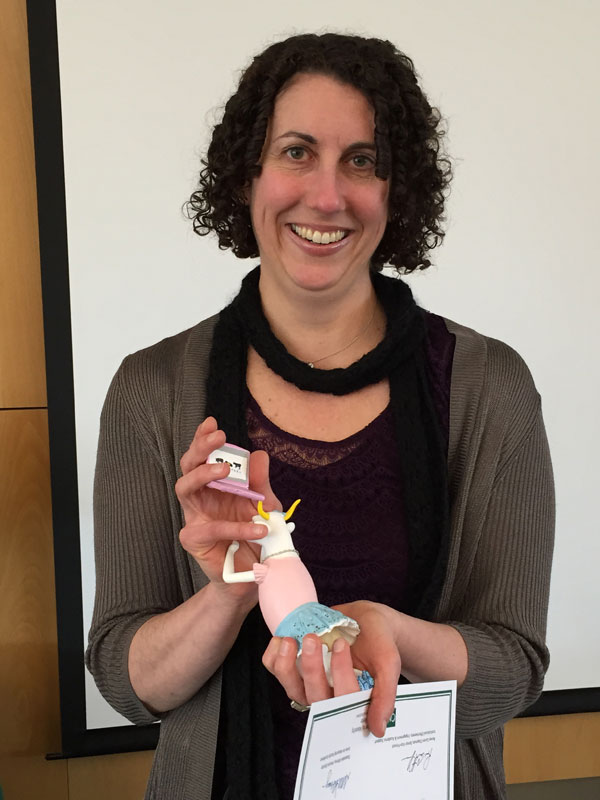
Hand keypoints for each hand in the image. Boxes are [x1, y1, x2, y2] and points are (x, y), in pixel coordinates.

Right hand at [176, 417, 279, 598]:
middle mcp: (200, 498)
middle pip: (188, 466)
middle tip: (218, 437)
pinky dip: (236, 527)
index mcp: (214, 485)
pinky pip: (211, 528)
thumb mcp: (264, 505)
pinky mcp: (195, 540)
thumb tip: (258, 454)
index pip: (203, 456)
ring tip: (225, 469)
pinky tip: (257, 528)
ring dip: (203, 475)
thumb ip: (260, 482)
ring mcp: (194, 518)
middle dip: (200, 448)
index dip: (203, 438)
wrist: (256, 574)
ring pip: (184, 489)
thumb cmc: (256, 536)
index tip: (211, 422)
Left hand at [262, 601, 400, 737]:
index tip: (341, 645)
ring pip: (291, 687)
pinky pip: (274, 669)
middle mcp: (328, 696)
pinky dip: (273, 656)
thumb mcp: (388, 663)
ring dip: (287, 665)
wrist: (366, 620)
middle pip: (313, 695)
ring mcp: (308, 684)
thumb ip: (385, 694)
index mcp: (352, 699)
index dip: (339, 674)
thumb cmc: (378, 643)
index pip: (342, 699)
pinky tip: (282, 639)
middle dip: (310, 668)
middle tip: (313, 639)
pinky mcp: (292, 669)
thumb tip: (378, 730)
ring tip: (292, 641)